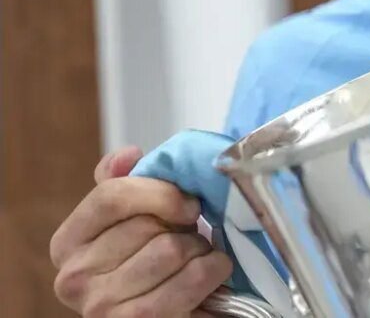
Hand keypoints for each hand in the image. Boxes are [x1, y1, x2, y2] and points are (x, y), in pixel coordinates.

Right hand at [50, 146, 232, 316]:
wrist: (166, 310)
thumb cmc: (149, 255)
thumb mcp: (131, 216)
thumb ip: (122, 182)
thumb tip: (128, 155)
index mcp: (68, 242)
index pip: (111, 196)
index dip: (160, 192)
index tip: (187, 202)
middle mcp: (74, 278)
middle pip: (147, 226)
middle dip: (182, 226)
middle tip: (187, 236)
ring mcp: (102, 307)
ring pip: (171, 251)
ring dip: (199, 248)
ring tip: (195, 255)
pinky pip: (192, 280)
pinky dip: (213, 270)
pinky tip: (210, 273)